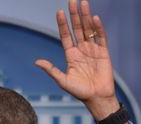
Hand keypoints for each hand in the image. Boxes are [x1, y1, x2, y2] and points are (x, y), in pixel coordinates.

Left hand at [35, 0, 118, 119]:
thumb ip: (51, 70)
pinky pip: (101, 38)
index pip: (66, 35)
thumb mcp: (63, 80)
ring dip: (86, 16)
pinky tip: (95, 18)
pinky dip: (98, 28)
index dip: (62, 24)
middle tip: (72, 1)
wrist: (96, 98)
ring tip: (83, 3)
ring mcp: (93, 50)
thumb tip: (37, 62)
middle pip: (77, 28)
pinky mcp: (104, 53)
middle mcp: (81, 49)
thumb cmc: (79, 91)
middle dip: (74, 15)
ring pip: (88, 29)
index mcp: (71, 55)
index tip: (59, 12)